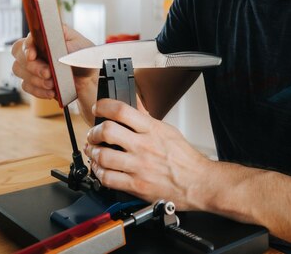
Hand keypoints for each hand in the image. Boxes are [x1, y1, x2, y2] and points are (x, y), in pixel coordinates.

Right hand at [11, 24, 93, 98]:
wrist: (87, 76)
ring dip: (36, 79)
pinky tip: (51, 92)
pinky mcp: (32, 81)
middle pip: (19, 56)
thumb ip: (63, 45)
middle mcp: (34, 49)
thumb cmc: (82, 56)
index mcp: (44, 37)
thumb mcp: (78, 46)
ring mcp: (31, 65)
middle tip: (48, 73)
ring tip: (52, 84)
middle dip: (33, 67)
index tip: (32, 56)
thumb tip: (50, 46)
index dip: (27, 47)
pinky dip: (38, 90)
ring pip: (19, 71)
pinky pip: (26, 86)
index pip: (27, 39)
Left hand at [84, 99, 210, 209]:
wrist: (197, 182)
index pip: (121, 110)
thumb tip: (135, 106)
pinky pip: (108, 178)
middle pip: (107, 131)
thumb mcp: (168, 131)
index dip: (104, 106)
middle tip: (93, 134)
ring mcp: (139, 166)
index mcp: (152, 129)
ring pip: (103, 156)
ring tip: (93, 151)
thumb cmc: (185, 159)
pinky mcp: (136, 185)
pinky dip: (99, 173)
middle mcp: (144, 146)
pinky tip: (100, 169)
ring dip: (93, 153)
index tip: (98, 109)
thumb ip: (148, 119)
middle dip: (94, 132)